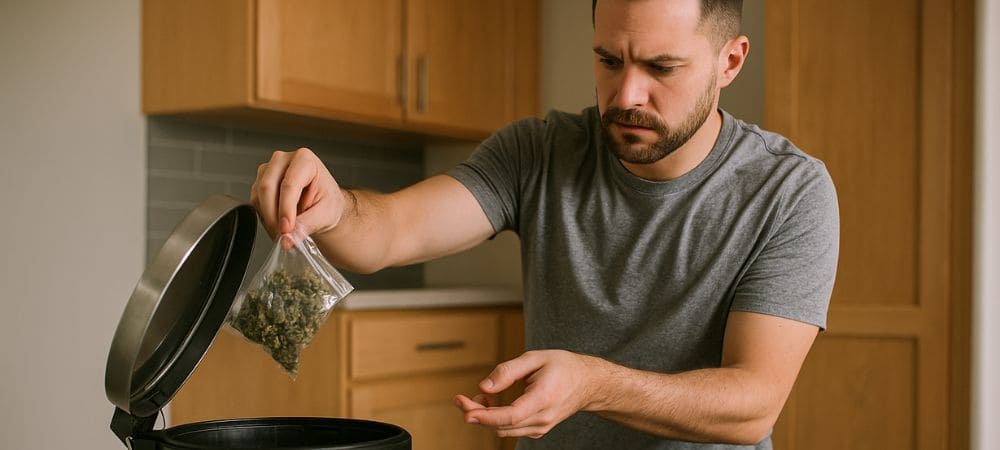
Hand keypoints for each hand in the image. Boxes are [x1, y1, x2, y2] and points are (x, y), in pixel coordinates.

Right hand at [250, 148, 350, 241]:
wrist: (323, 204)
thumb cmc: (327, 202)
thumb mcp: (325, 214)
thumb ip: (306, 225)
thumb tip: (288, 238)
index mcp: (305, 160)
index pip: (289, 184)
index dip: (286, 209)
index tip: (286, 229)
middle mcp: (284, 160)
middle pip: (267, 187)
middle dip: (273, 216)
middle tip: (282, 235)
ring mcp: (269, 170)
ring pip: (258, 195)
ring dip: (268, 218)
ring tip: (284, 232)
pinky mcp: (260, 182)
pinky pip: (255, 202)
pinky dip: (264, 217)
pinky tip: (278, 224)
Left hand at [453, 350, 608, 438]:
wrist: (588, 383)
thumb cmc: (563, 367)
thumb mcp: (535, 358)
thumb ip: (508, 371)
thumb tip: (484, 387)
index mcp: (544, 398)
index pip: (511, 415)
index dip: (485, 416)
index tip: (465, 410)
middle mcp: (543, 418)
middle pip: (502, 425)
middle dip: (476, 414)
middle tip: (459, 399)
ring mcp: (541, 427)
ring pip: (504, 430)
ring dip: (485, 417)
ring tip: (479, 397)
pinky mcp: (537, 430)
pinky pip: (511, 429)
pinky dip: (496, 419)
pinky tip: (493, 403)